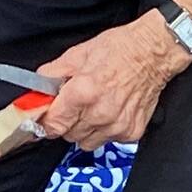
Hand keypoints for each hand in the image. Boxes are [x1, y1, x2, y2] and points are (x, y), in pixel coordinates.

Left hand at [30, 12, 191, 150]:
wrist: (154, 53)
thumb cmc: (121, 49)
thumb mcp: (78, 54)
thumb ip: (52, 75)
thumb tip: (36, 90)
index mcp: (83, 93)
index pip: (51, 125)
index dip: (44, 122)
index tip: (43, 119)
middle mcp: (99, 113)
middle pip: (67, 135)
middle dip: (66, 122)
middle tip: (74, 105)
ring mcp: (116, 126)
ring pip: (86, 142)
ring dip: (84, 129)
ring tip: (94, 108)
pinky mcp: (131, 132)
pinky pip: (108, 140)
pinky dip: (105, 130)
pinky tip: (111, 111)